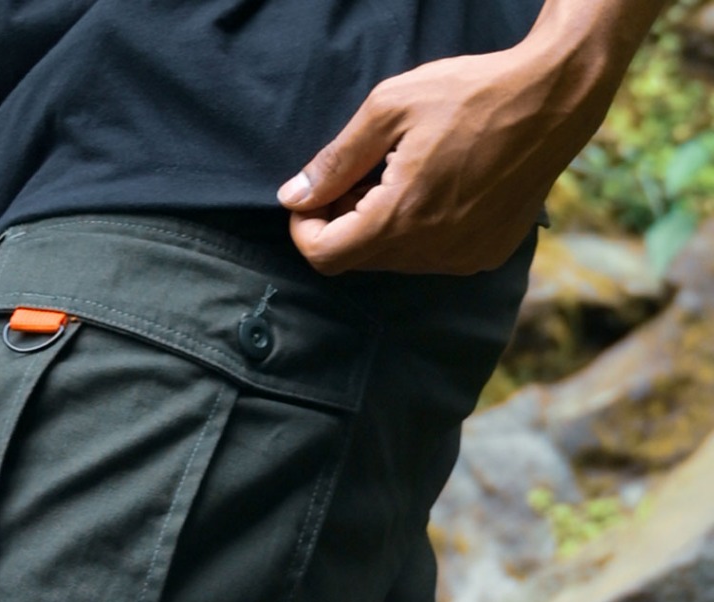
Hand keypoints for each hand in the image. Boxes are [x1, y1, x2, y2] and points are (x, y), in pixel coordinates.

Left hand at [277, 35, 616, 275]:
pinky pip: (430, 257)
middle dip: (341, 222)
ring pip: (392, 260)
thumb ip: (335, 160)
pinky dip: (416, 231)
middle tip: (356, 175)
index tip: (311, 196)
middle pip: (356, 259)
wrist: (555, 98)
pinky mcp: (484, 255)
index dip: (305, 228)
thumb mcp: (389, 108)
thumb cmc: (471, 94)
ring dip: (379, 226)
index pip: (324, 256)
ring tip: (398, 175)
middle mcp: (430, 251)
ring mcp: (460, 259)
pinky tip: (434, 189)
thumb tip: (292, 197)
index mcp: (400, 218)